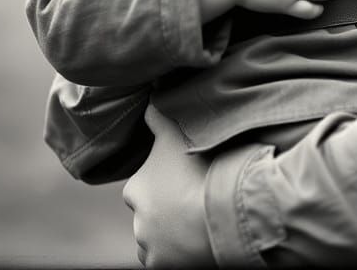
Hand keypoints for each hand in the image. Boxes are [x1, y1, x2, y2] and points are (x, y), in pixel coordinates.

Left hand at [123, 105, 214, 267]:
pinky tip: (196, 237)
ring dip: (169, 232)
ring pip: (156, 239)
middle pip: (149, 214)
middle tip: (191, 197)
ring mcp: (150, 247)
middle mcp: (136, 222)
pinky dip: (178, 251)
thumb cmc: (197, 168)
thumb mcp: (175, 133)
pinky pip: (168, 259)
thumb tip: (148, 103)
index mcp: (134, 190)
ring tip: (196, 218)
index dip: (164, 180)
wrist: (222, 209)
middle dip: (165, 208)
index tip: (183, 177)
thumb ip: (158, 118)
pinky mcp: (164, 266)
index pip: (143, 186)